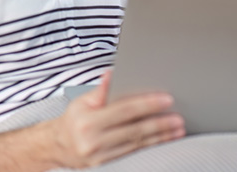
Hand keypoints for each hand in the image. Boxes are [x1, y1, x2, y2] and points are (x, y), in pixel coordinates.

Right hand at [54, 70, 184, 167]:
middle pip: (134, 130)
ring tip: (178, 130)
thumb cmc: (73, 119)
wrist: (57, 147)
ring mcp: (100, 157)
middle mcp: (93, 141)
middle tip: (178, 118)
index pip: (124, 110)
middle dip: (160, 124)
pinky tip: (164, 141)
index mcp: (88, 121)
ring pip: (137, 144)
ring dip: (160, 137)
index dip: (147, 104)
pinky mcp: (106, 166)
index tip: (167, 100)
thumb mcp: (82, 101)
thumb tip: (112, 73)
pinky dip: (150, 146)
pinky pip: (133, 154)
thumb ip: (101, 90)